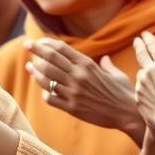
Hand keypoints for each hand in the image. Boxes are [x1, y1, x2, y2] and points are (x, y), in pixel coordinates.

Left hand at [25, 37, 144, 142]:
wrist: (127, 113)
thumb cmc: (124, 92)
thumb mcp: (116, 74)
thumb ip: (106, 65)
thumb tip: (104, 59)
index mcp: (87, 65)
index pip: (61, 49)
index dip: (47, 43)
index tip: (39, 41)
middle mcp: (78, 76)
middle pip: (50, 59)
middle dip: (36, 50)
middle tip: (27, 46)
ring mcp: (74, 92)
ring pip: (47, 78)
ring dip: (35, 71)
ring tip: (29, 67)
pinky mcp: (72, 107)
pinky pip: (51, 98)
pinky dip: (45, 93)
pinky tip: (44, 91)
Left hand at [133, 31, 154, 131]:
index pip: (152, 46)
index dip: (148, 38)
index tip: (143, 33)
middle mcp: (148, 72)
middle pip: (141, 56)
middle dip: (139, 47)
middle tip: (136, 40)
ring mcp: (141, 87)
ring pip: (140, 75)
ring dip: (143, 71)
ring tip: (144, 70)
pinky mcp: (139, 101)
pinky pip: (140, 92)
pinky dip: (143, 89)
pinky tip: (146, 91)